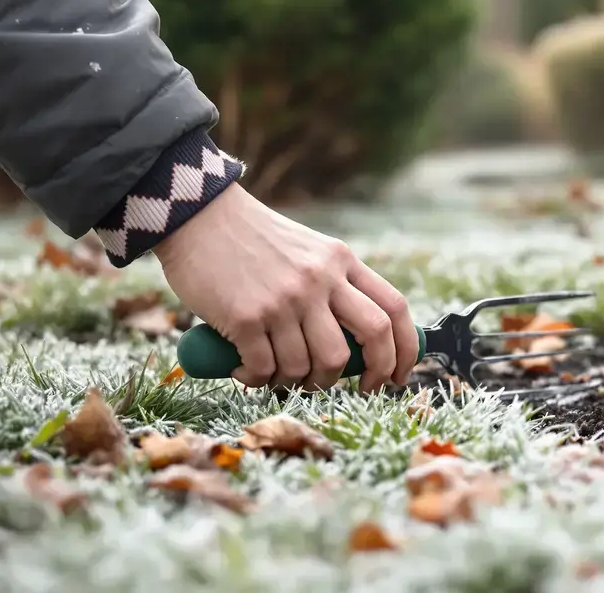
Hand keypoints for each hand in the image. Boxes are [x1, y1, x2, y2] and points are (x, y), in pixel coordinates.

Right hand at [152, 183, 418, 393]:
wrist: (198, 216)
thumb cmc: (253, 241)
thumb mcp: (310, 251)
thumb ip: (335, 286)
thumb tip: (356, 349)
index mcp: (342, 261)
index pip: (394, 308)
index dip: (406, 348)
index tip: (399, 374)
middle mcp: (321, 279)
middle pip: (371, 339)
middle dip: (372, 373)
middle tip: (359, 388)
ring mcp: (286, 299)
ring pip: (317, 364)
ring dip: (302, 381)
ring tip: (282, 374)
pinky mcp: (248, 318)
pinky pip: (268, 369)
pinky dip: (259, 379)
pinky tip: (246, 369)